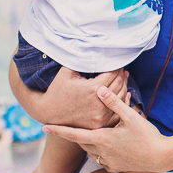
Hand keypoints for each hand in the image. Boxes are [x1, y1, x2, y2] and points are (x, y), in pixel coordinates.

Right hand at [11, 62, 126, 127]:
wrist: (49, 112)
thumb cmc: (58, 89)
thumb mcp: (67, 71)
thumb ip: (83, 60)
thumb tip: (96, 49)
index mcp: (93, 89)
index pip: (113, 73)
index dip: (116, 66)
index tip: (118, 62)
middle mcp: (99, 103)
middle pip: (119, 85)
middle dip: (121, 75)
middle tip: (122, 69)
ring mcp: (101, 115)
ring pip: (120, 98)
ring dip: (123, 86)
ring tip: (123, 78)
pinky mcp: (100, 123)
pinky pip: (117, 111)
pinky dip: (121, 102)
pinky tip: (123, 94)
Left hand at [45, 86, 172, 172]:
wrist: (161, 157)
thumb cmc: (147, 136)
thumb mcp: (131, 116)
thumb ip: (114, 103)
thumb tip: (100, 89)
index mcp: (102, 138)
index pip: (74, 134)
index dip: (58, 131)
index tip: (44, 128)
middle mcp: (102, 152)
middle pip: (82, 142)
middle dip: (78, 134)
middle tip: (76, 125)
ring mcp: (108, 162)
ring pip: (92, 151)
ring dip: (91, 142)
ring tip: (98, 133)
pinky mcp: (115, 168)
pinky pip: (103, 160)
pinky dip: (103, 152)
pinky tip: (112, 147)